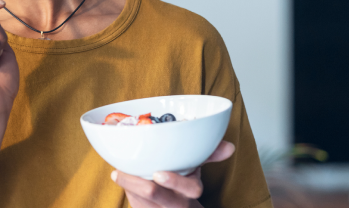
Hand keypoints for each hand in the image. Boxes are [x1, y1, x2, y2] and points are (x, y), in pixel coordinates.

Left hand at [111, 141, 235, 207]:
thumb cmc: (183, 182)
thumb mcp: (196, 168)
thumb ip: (209, 154)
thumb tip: (230, 146)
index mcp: (191, 190)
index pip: (190, 189)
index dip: (175, 182)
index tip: (158, 173)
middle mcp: (177, 203)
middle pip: (157, 196)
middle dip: (137, 184)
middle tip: (120, 173)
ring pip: (141, 202)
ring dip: (128, 186)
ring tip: (118, 173)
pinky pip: (136, 205)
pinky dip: (127, 192)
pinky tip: (121, 179)